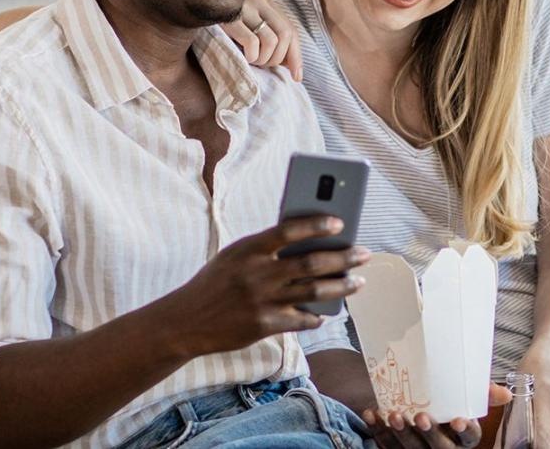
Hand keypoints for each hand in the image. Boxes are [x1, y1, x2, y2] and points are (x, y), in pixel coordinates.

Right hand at [159, 216, 366, 357]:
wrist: (185, 320)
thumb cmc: (215, 282)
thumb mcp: (234, 256)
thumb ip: (266, 250)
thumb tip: (311, 244)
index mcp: (248, 249)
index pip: (288, 231)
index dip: (316, 225)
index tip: (340, 223)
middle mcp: (257, 274)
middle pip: (311, 263)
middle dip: (343, 259)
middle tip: (364, 254)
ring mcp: (262, 301)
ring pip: (314, 292)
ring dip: (342, 287)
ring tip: (359, 282)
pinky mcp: (264, 325)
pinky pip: (301, 319)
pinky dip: (315, 316)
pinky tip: (325, 314)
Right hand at [222, 0, 302, 80]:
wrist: (185, 2)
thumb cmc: (217, 21)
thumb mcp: (245, 24)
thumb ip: (266, 36)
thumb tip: (289, 64)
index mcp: (264, 2)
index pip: (291, 30)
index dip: (296, 56)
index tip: (296, 77)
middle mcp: (258, 0)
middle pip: (286, 35)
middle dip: (278, 58)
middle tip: (262, 65)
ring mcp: (243, 7)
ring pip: (271, 41)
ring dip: (264, 59)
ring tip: (251, 61)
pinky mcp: (228, 17)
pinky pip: (253, 42)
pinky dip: (252, 56)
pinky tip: (243, 58)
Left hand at [361, 385, 512, 448]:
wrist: (417, 405)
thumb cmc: (446, 402)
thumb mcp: (464, 396)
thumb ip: (482, 392)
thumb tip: (504, 393)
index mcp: (464, 438)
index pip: (470, 437)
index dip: (465, 430)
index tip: (458, 420)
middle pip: (440, 448)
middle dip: (429, 434)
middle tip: (420, 416)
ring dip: (400, 434)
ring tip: (393, 415)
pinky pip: (388, 446)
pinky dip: (379, 431)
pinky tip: (372, 414)